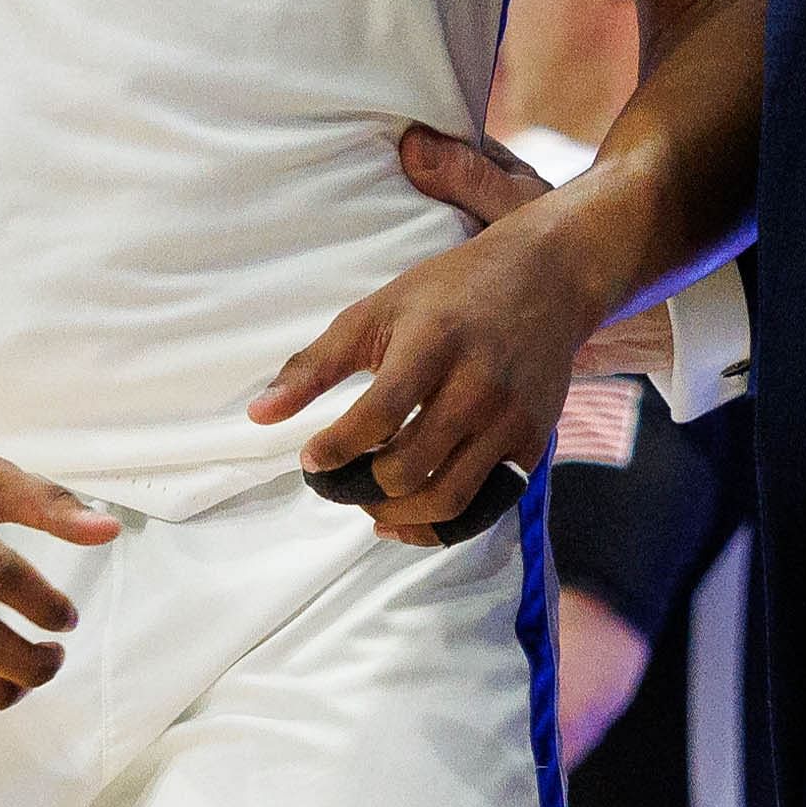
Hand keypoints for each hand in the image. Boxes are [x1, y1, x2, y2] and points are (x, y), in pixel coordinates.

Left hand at [253, 122, 611, 539]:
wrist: (547, 279)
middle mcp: (477, 387)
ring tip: (367, 505)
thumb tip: (258, 415)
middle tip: (335, 482)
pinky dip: (441, 527)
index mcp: (433, 344)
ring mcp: (509, 420)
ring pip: (447, 499)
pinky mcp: (533, 444)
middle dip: (357, 488)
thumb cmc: (451, 291)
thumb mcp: (378, 309)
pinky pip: (484, 507)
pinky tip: (408, 519)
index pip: (377, 416)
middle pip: (407, 468)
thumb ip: (316, 364)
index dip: (335, 450)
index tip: (311, 458)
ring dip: (396, 515)